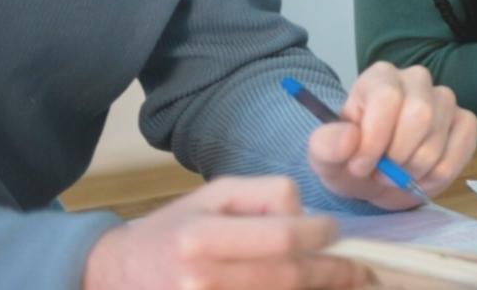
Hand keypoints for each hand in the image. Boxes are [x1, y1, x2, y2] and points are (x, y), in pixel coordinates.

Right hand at [82, 176, 367, 289]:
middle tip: (359, 269)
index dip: (318, 236)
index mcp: (201, 238)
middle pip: (287, 277)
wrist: (117, 277)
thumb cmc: (172, 230)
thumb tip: (306, 216)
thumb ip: (265, 196)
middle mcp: (201, 279)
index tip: (334, 233)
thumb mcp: (214, 195)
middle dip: (332, 273)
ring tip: (344, 283)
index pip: (281, 238)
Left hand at [306, 62, 476, 208]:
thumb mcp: (325, 159)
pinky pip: (463, 147)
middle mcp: (416, 79)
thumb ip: (326, 146)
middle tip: (382, 173)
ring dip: (415, 170)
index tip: (360, 166)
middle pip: (420, 115)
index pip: (387, 99)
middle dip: (398, 157)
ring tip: (399, 175)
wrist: (375, 177)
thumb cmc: (350, 160)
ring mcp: (444, 98)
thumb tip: (349, 139)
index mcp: (380, 78)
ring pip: (438, 139)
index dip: (374, 140)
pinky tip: (422, 176)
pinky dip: (440, 173)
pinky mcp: (465, 120)